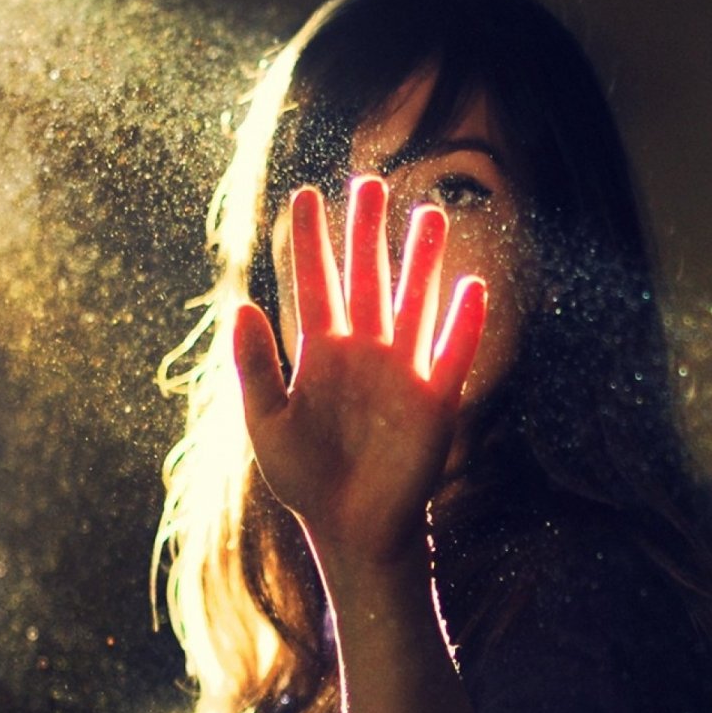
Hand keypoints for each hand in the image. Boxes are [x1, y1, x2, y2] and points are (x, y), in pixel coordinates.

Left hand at [232, 176, 486, 566]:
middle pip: (367, 280)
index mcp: (320, 355)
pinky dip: (463, 323)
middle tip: (367, 182)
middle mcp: (364, 353)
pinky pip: (453, 354)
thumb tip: (240, 306)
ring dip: (421, 262)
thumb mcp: (267, 422)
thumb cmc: (306, 478)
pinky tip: (471, 287)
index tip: (303, 196)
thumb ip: (255, 366)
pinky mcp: (436, 401)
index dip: (309, 243)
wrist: (352, 530)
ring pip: (413, 303)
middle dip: (366, 233)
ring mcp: (402, 372)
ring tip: (427, 213)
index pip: (314, 285)